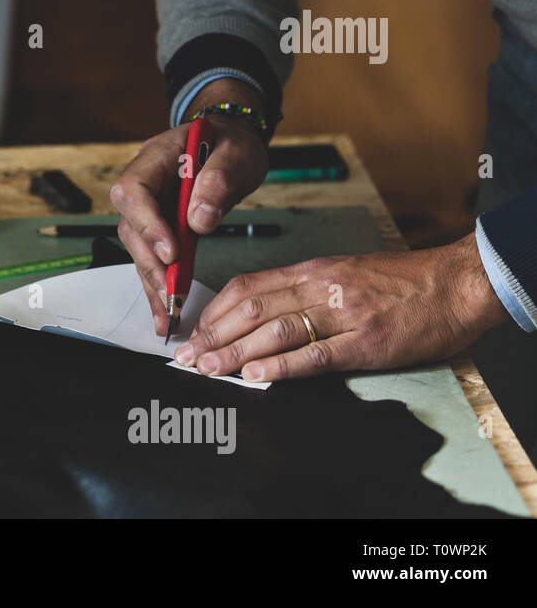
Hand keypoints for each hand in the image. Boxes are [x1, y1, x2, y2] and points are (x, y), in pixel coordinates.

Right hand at [109, 78, 268, 335]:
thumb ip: (219, 181)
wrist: (231, 140)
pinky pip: (154, 256)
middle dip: (150, 262)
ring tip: (167, 312)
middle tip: (170, 291)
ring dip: (153, 280)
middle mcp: (143, 184)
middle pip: (131, 226)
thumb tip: (199, 221)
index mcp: (155, 157)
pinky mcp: (159, 227)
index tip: (170, 251)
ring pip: (139, 248)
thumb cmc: (231, 143)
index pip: (134, 190)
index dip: (147, 223)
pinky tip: (167, 309)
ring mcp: (148, 207)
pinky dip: (160, 283)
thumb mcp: (237, 153)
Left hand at [173, 233, 511, 381]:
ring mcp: (344, 314)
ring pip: (275, 330)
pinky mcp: (368, 342)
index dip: (214, 312)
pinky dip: (281, 366)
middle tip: (188, 357)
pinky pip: (316, 354)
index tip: (194, 332)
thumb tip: (257, 313)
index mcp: (312, 271)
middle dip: (213, 335)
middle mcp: (321, 288)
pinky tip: (256, 375)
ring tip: (209, 369)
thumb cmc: (400, 281)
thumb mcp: (342, 272)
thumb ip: (301, 289)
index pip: (247, 288)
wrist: (456, 283)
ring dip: (235, 352)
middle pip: (251, 309)